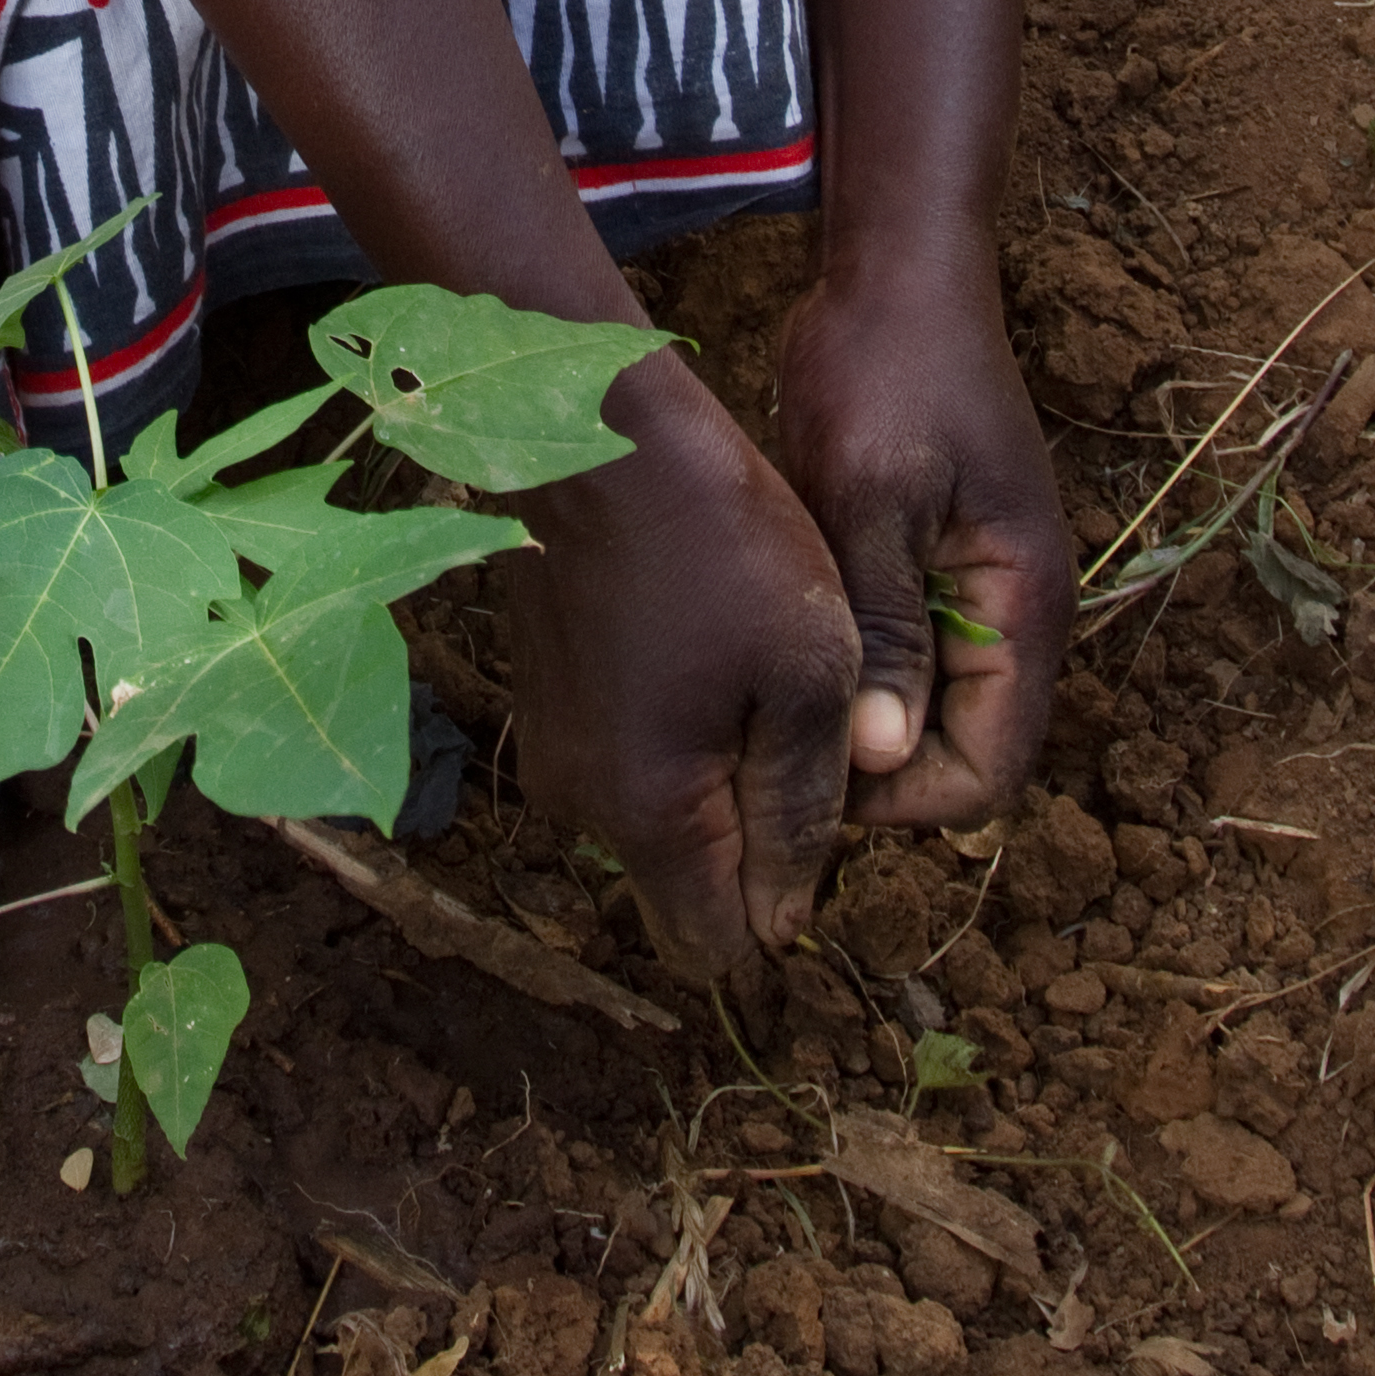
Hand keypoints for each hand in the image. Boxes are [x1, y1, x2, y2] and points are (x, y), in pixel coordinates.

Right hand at [498, 342, 859, 979]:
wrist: (604, 432)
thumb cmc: (725, 544)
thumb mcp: (810, 672)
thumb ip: (804, 806)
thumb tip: (787, 919)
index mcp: (649, 814)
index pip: (720, 943)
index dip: (785, 905)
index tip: (824, 816)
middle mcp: (583, 805)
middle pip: (686, 886)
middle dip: (753, 844)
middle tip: (804, 735)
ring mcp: (557, 751)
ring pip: (659, 819)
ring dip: (716, 781)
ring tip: (762, 676)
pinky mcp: (549, 700)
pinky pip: (627, 760)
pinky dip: (675, 735)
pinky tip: (710, 648)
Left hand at [773, 254, 1071, 831]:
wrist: (896, 272)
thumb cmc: (885, 372)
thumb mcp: (872, 502)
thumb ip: (886, 631)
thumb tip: (879, 760)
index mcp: (1027, 606)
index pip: (994, 770)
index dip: (908, 800)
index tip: (814, 780)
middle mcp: (1019, 613)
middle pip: (965, 750)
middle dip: (881, 772)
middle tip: (776, 754)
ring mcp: (982, 587)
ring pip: (933, 706)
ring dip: (866, 720)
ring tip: (773, 710)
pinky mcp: (940, 560)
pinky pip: (911, 650)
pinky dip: (860, 666)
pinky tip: (788, 652)